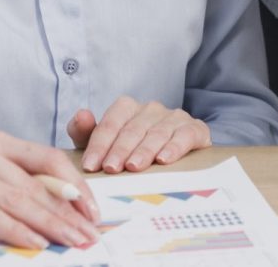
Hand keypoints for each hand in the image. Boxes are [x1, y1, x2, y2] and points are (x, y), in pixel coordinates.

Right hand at [0, 132, 99, 249]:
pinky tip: (34, 242)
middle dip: (69, 212)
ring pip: (17, 200)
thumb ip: (7, 182)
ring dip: (50, 224)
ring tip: (73, 241)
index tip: (93, 209)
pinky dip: (15, 230)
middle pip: (36, 184)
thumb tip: (52, 207)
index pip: (48, 159)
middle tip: (92, 234)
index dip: (74, 184)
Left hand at [70, 97, 211, 172]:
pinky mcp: (195, 129)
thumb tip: (81, 115)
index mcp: (127, 108)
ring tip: (133, 166)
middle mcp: (151, 109)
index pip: (111, 122)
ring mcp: (175, 117)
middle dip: (120, 149)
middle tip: (111, 168)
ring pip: (158, 132)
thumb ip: (86, 133)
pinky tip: (164, 160)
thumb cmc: (131, 153)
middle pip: (133, 128)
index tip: (91, 165)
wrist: (174, 157)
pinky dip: (175, 147)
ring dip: (144, 150)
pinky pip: (185, 135)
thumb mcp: (104, 146)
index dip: (99, 144)